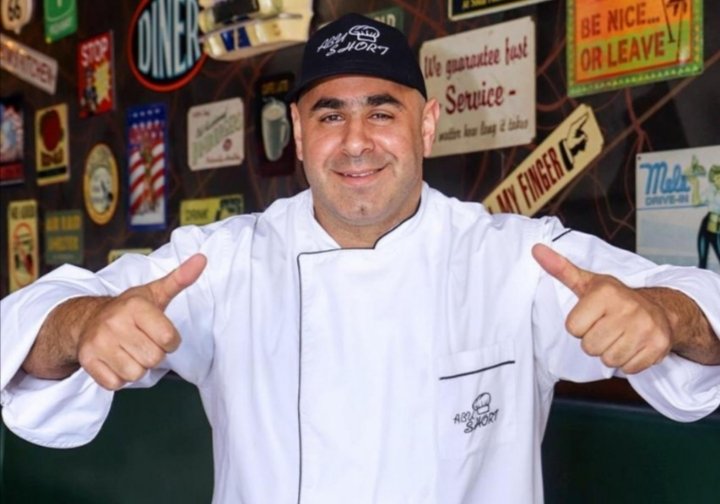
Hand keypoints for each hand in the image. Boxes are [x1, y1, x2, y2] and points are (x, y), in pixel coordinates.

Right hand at [77, 254, 206, 389]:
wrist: (88, 318)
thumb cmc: (130, 310)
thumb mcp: (156, 292)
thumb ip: (180, 278)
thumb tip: (202, 258)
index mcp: (135, 306)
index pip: (169, 340)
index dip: (169, 341)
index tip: (159, 333)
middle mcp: (114, 322)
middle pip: (153, 358)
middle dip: (153, 354)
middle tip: (142, 341)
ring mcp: (98, 342)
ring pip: (135, 374)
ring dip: (137, 367)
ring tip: (129, 351)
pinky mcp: (87, 360)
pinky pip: (115, 384)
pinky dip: (119, 378)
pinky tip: (115, 360)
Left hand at [532, 244, 671, 373]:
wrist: (660, 310)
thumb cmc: (615, 299)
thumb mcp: (587, 282)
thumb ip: (560, 269)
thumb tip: (535, 249)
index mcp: (606, 293)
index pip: (573, 328)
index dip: (579, 325)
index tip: (592, 316)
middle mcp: (628, 309)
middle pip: (590, 347)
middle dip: (594, 341)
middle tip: (607, 327)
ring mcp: (646, 328)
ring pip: (608, 360)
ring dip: (611, 352)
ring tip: (620, 336)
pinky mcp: (658, 347)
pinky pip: (628, 368)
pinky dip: (628, 361)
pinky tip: (633, 345)